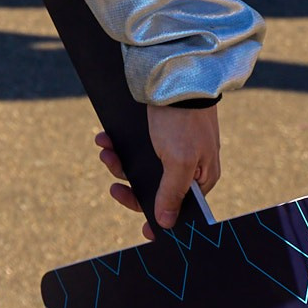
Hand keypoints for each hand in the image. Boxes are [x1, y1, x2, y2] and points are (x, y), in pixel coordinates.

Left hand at [95, 104, 221, 236]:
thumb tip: (167, 223)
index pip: (181, 209)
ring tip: (106, 152)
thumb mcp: (179, 161)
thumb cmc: (182, 120)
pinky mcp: (154, 135)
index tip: (145, 233)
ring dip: (118, 164)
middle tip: (114, 187)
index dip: (161, 219)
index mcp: (202, 179)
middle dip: (130, 186)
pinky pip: (132, 149)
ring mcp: (170, 150)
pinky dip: (116, 146)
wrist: (172, 75)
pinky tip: (105, 139)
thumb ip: (172, 192)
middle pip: (154, 190)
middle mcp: (187, 167)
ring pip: (139, 169)